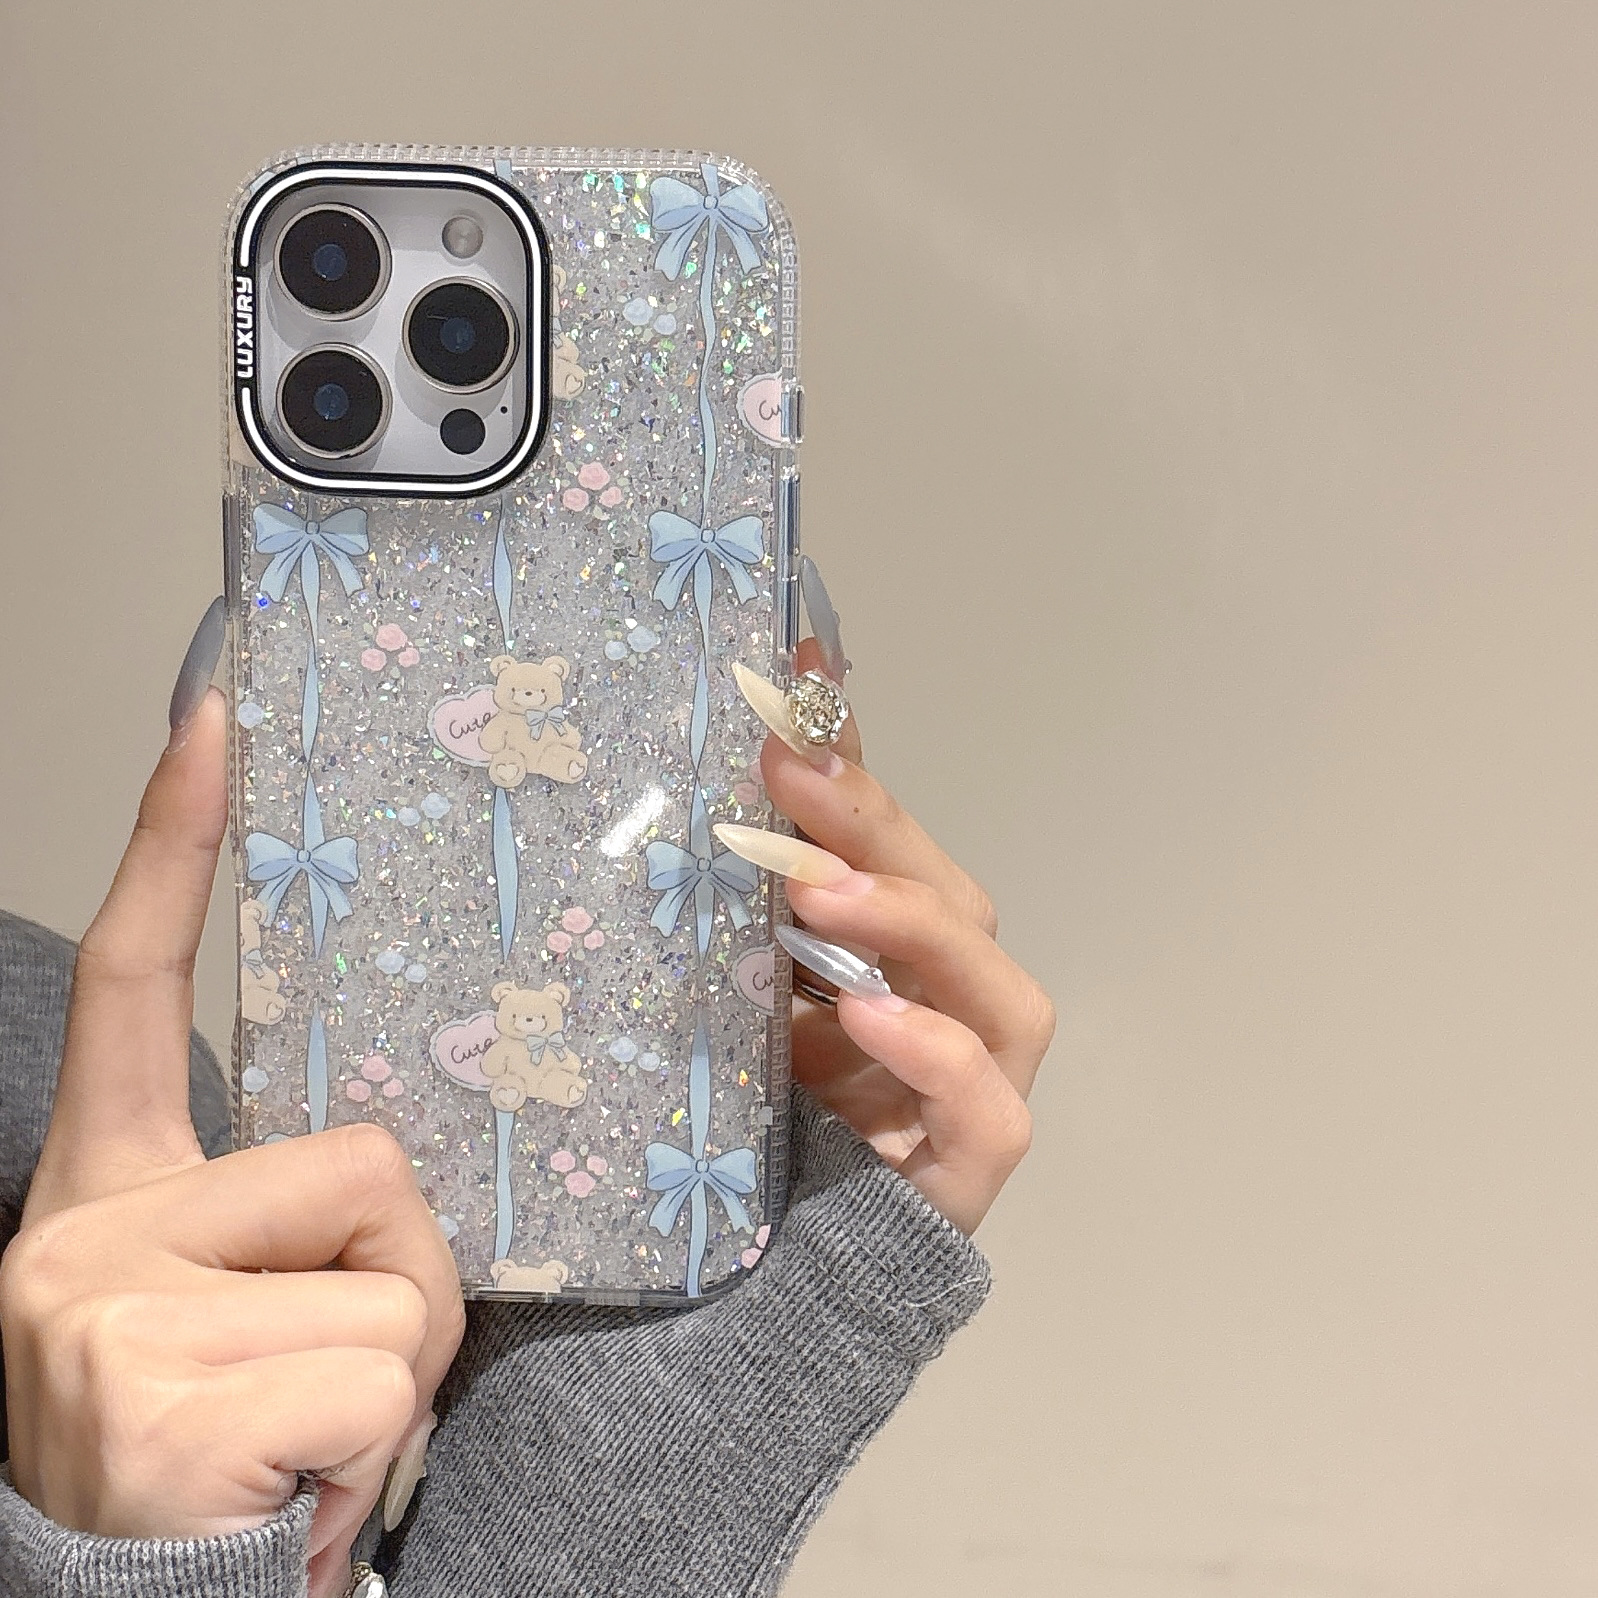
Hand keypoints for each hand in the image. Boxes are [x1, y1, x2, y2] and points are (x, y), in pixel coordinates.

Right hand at [0, 690, 464, 1597]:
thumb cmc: (216, 1442)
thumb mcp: (242, 1302)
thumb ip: (301, 1210)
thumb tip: (397, 1179)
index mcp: (110, 1188)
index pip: (134, 979)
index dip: (170, 843)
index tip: (210, 719)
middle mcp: (83, 1231)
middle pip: (368, 1163)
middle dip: (404, 1278)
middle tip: (328, 1375)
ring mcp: (106, 1312)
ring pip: (400, 1279)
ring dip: (398, 1369)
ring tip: (308, 1440)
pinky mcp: (160, 1400)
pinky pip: (384, 1370)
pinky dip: (377, 1444)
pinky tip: (288, 1490)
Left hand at [754, 639, 1054, 1234]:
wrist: (717, 1293)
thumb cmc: (722, 1127)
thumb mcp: (716, 989)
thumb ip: (731, 894)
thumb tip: (704, 765)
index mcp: (883, 959)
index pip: (888, 841)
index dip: (851, 757)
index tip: (793, 671)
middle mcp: (939, 1009)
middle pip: (949, 900)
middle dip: (874, 829)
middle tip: (786, 771)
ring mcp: (966, 1090)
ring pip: (997, 992)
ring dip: (914, 926)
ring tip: (818, 893)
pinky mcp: (963, 1171)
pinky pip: (990, 1112)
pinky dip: (937, 1056)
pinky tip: (865, 1018)